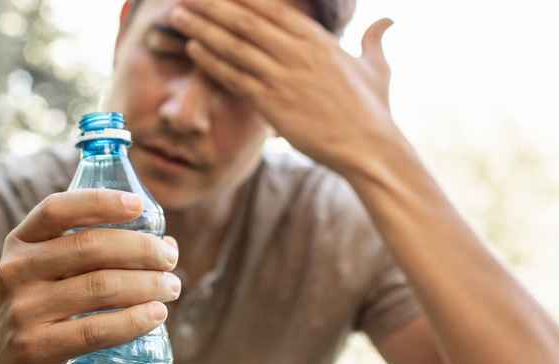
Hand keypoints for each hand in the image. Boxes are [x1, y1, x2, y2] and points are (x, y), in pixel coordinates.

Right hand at [0, 189, 179, 363]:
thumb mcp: (47, 275)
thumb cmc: (39, 315)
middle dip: (141, 249)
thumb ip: (95, 255)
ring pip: (100, 287)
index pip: (57, 209)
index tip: (139, 204)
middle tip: (169, 259)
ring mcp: (24, 311)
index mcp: (20, 243)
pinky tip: (157, 315)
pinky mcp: (37, 349)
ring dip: (147, 284)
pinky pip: (96, 329)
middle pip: (90, 246)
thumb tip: (166, 245)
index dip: (100, 202)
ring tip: (172, 287)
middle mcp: (17, 271)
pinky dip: (134, 320)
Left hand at [170, 0, 403, 175]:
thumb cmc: (373, 109)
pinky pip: (234, 78)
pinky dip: (212, 62)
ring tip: (177, 16)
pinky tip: (192, 50)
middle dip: (211, 5)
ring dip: (202, 29)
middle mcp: (296, 52)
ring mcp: (282, 77)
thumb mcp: (377, 67)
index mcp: (317, 38)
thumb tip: (389, 20)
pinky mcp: (272, 104)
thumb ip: (375, 39)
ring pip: (233, 46)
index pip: (271, 5)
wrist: (369, 147)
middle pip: (244, 20)